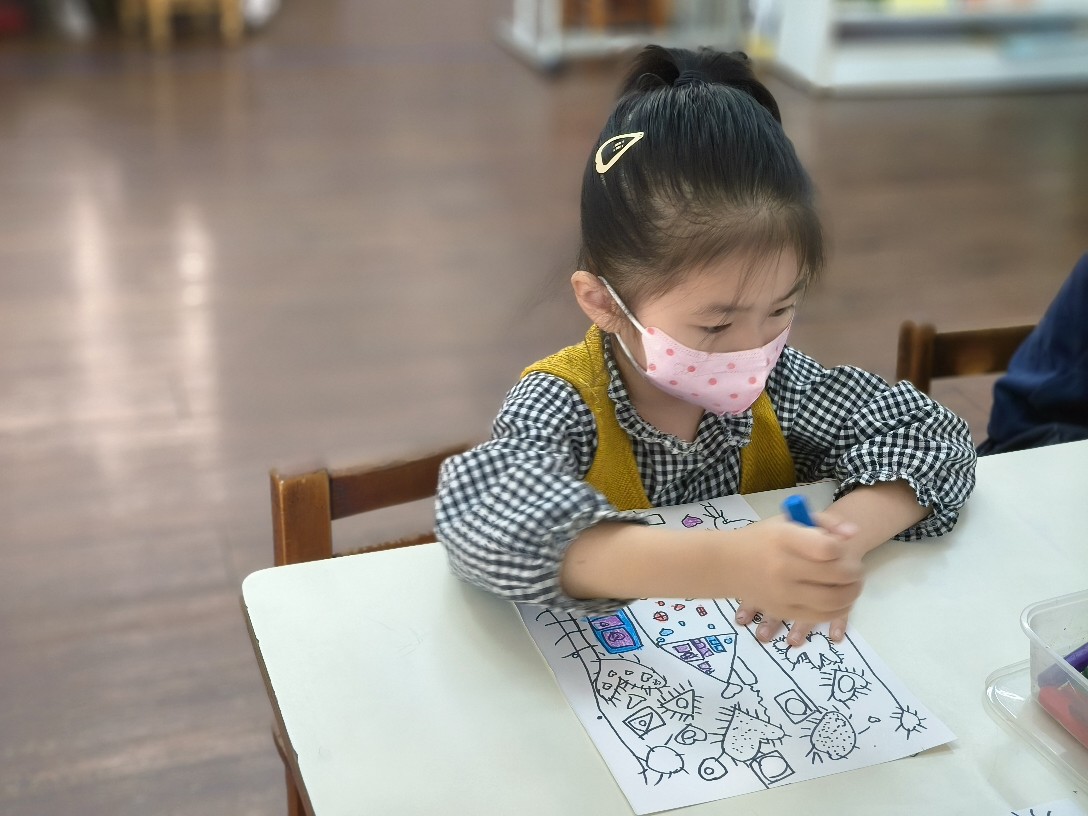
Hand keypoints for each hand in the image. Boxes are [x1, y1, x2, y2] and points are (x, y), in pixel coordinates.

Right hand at [731, 512, 860, 644]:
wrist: (726, 564)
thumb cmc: (763, 539)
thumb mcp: (789, 520)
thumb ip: (825, 523)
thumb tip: (854, 535)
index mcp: (784, 539)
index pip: (827, 548)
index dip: (843, 549)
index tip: (841, 549)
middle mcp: (782, 567)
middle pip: (837, 575)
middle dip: (855, 571)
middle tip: (856, 568)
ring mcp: (783, 593)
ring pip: (834, 600)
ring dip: (852, 592)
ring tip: (851, 584)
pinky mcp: (783, 611)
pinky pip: (821, 616)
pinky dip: (838, 609)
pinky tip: (840, 600)